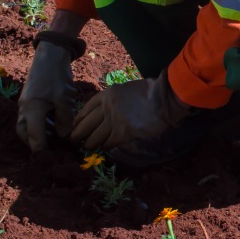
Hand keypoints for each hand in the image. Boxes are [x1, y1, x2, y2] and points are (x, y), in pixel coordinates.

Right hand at [16, 41, 76, 152]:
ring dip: (38, 134)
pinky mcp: (29, 100)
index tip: (50, 161)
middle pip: (24, 134)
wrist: (49, 56)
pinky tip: (54, 125)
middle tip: (51, 150)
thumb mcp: (65, 99)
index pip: (35, 138)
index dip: (42, 151)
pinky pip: (31, 118)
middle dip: (36, 143)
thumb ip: (64, 120)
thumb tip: (64, 138)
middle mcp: (24, 110)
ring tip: (55, 139)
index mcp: (32, 111)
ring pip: (26, 126)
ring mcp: (25, 105)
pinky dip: (40, 124)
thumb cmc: (57, 77)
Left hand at [70, 73, 190, 151]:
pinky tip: (106, 147)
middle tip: (75, 141)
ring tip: (88, 147)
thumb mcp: (126, 90)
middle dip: (78, 135)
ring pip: (94, 137)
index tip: (75, 126)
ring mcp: (113, 121)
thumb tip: (106, 114)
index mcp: (107, 94)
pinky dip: (106, 146)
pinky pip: (108, 143)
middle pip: (85, 125)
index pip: (85, 109)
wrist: (164, 98)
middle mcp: (106, 107)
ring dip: (90, 144)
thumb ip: (114, 101)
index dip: (78, 120)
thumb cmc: (150, 92)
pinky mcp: (122, 133)